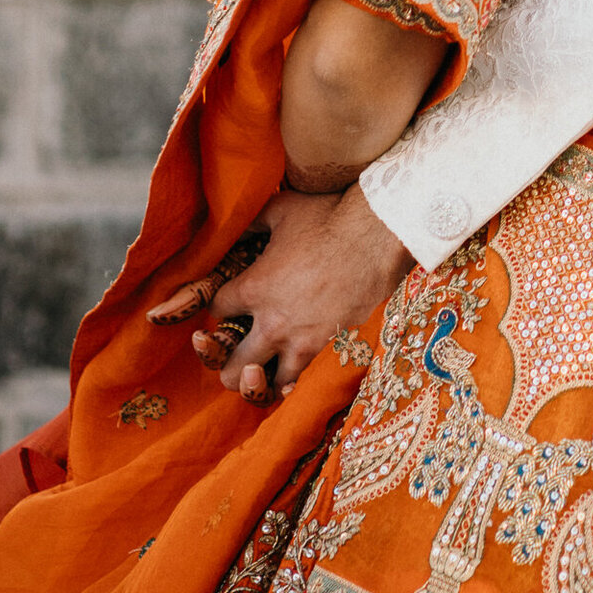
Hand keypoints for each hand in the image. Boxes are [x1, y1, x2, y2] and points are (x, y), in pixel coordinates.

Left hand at [187, 187, 411, 404]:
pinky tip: (285, 369)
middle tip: (233, 344)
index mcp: (253, 287)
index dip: (217, 304)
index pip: (215, 309)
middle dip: (224, 359)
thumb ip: (251, 222)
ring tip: (257, 364)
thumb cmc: (328, 217)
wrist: (376, 234)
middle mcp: (269, 321)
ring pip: (257, 383)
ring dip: (253, 376)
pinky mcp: (322, 345)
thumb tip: (233, 228)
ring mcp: (296, 339)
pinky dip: (285, 378)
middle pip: (228, 365)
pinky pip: (294, 378)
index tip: (228, 299)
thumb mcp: (281, 209)